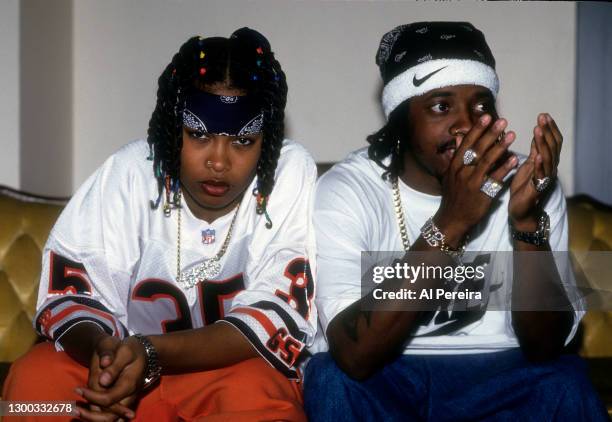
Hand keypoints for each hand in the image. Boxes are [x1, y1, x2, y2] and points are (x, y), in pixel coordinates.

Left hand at [76, 336, 145, 420]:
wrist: (140, 352)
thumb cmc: (130, 350)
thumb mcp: (124, 351)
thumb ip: (114, 365)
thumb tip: (103, 380)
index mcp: (129, 384)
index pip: (108, 399)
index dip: (92, 397)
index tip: (78, 388)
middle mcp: (128, 396)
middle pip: (110, 417)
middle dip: (91, 416)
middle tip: (74, 409)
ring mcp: (125, 400)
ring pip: (110, 418)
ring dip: (92, 418)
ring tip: (75, 411)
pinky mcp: (120, 401)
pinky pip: (110, 415)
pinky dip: (96, 416)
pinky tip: (82, 410)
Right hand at [436, 114, 518, 244]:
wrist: (452, 218)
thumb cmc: (453, 196)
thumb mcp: (449, 175)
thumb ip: (456, 155)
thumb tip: (458, 138)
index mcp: (454, 165)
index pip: (466, 143)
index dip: (477, 129)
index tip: (486, 116)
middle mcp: (462, 171)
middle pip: (477, 149)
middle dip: (490, 134)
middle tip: (503, 121)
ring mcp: (471, 182)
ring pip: (487, 161)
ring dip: (500, 147)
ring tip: (512, 136)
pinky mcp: (481, 193)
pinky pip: (495, 178)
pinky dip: (504, 168)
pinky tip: (514, 160)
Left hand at [509, 113, 562, 229]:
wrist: (521, 211)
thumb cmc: (523, 188)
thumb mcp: (528, 165)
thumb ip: (534, 151)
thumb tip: (538, 133)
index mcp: (546, 162)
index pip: (552, 142)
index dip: (549, 129)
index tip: (544, 115)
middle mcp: (549, 169)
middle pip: (552, 147)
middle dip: (547, 131)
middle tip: (542, 117)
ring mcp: (545, 179)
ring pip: (547, 159)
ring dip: (543, 144)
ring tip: (538, 130)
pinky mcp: (537, 189)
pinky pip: (540, 176)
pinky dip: (540, 165)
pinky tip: (537, 156)